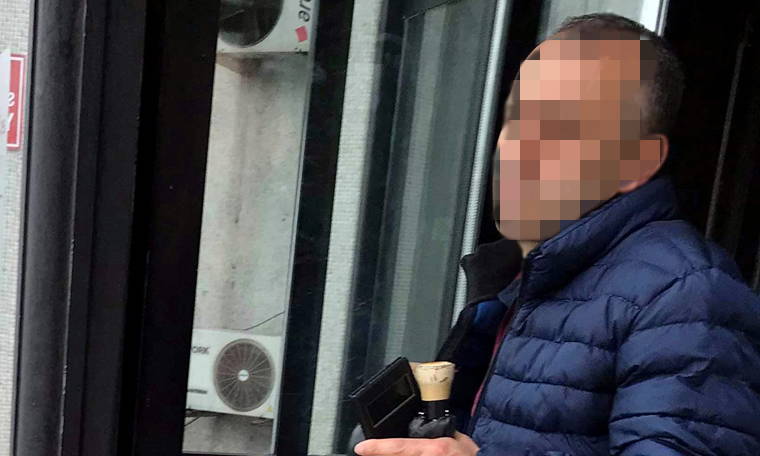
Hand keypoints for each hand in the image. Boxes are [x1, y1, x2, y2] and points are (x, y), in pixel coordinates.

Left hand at [354, 432, 478, 455]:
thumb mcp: (459, 442)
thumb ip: (440, 435)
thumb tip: (427, 430)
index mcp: (435, 449)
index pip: (400, 447)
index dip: (377, 448)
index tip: (361, 448)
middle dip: (383, 453)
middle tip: (372, 451)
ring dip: (394, 454)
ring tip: (384, 449)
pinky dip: (403, 455)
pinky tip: (398, 453)